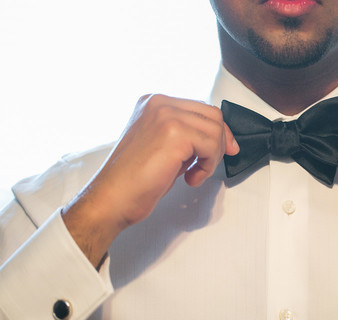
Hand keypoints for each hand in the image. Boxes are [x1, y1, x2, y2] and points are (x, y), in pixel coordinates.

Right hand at [62, 94, 238, 266]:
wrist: (112, 198)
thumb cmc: (134, 180)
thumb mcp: (163, 147)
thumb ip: (186, 136)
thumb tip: (218, 138)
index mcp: (153, 103)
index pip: (200, 108)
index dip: (218, 131)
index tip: (225, 150)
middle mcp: (159, 103)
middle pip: (212, 115)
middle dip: (220, 142)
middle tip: (210, 165)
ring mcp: (166, 115)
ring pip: (215, 130)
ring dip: (212, 157)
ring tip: (194, 174)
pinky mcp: (174, 133)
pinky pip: (211, 146)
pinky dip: (207, 166)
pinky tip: (190, 178)